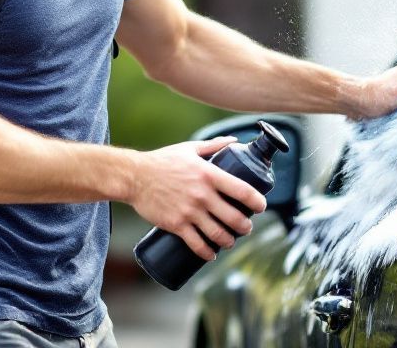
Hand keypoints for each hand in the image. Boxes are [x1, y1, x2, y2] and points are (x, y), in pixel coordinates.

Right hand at [126, 137, 268, 260]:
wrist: (134, 177)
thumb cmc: (162, 161)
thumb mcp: (190, 149)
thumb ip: (214, 145)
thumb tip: (234, 141)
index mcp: (209, 174)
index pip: (242, 190)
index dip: (257, 201)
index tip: (261, 207)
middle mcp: (202, 194)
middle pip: (234, 217)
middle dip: (245, 226)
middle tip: (246, 227)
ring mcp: (190, 212)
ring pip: (218, 234)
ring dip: (229, 241)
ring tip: (230, 241)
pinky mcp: (176, 225)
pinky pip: (197, 244)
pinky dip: (208, 253)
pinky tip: (211, 254)